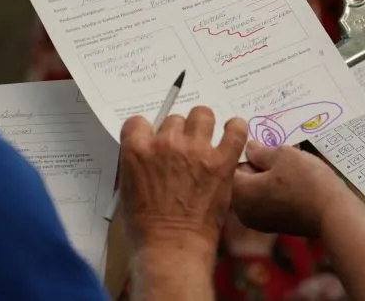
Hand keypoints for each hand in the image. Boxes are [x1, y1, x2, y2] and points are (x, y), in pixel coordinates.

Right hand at [118, 107, 247, 260]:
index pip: (139, 122)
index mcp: (137, 151)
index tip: (153, 140)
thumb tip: (149, 155)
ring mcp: (195, 151)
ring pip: (202, 115)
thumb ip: (138, 165)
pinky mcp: (221, 162)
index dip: (147, 131)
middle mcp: (166, 144)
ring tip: (206, 140)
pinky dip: (236, 128)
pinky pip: (235, 130)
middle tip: (182, 151)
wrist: (171, 249)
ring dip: (203, 125)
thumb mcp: (128, 191)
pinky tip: (233, 133)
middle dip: (177, 133)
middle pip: (174, 119)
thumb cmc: (146, 229)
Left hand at [232, 141, 357, 237]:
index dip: (245, 151)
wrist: (333, 213)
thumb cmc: (306, 181)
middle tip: (275, 151)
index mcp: (240, 193)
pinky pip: (267, 202)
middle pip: (242, 179)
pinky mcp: (274, 226)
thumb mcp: (282, 155)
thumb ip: (260, 151)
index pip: (231, 166)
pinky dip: (275, 191)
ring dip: (267, 177)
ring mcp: (258, 221)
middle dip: (257, 165)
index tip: (259, 142)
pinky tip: (293, 181)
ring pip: (256, 190)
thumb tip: (250, 148)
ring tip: (287, 164)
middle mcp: (243, 211)